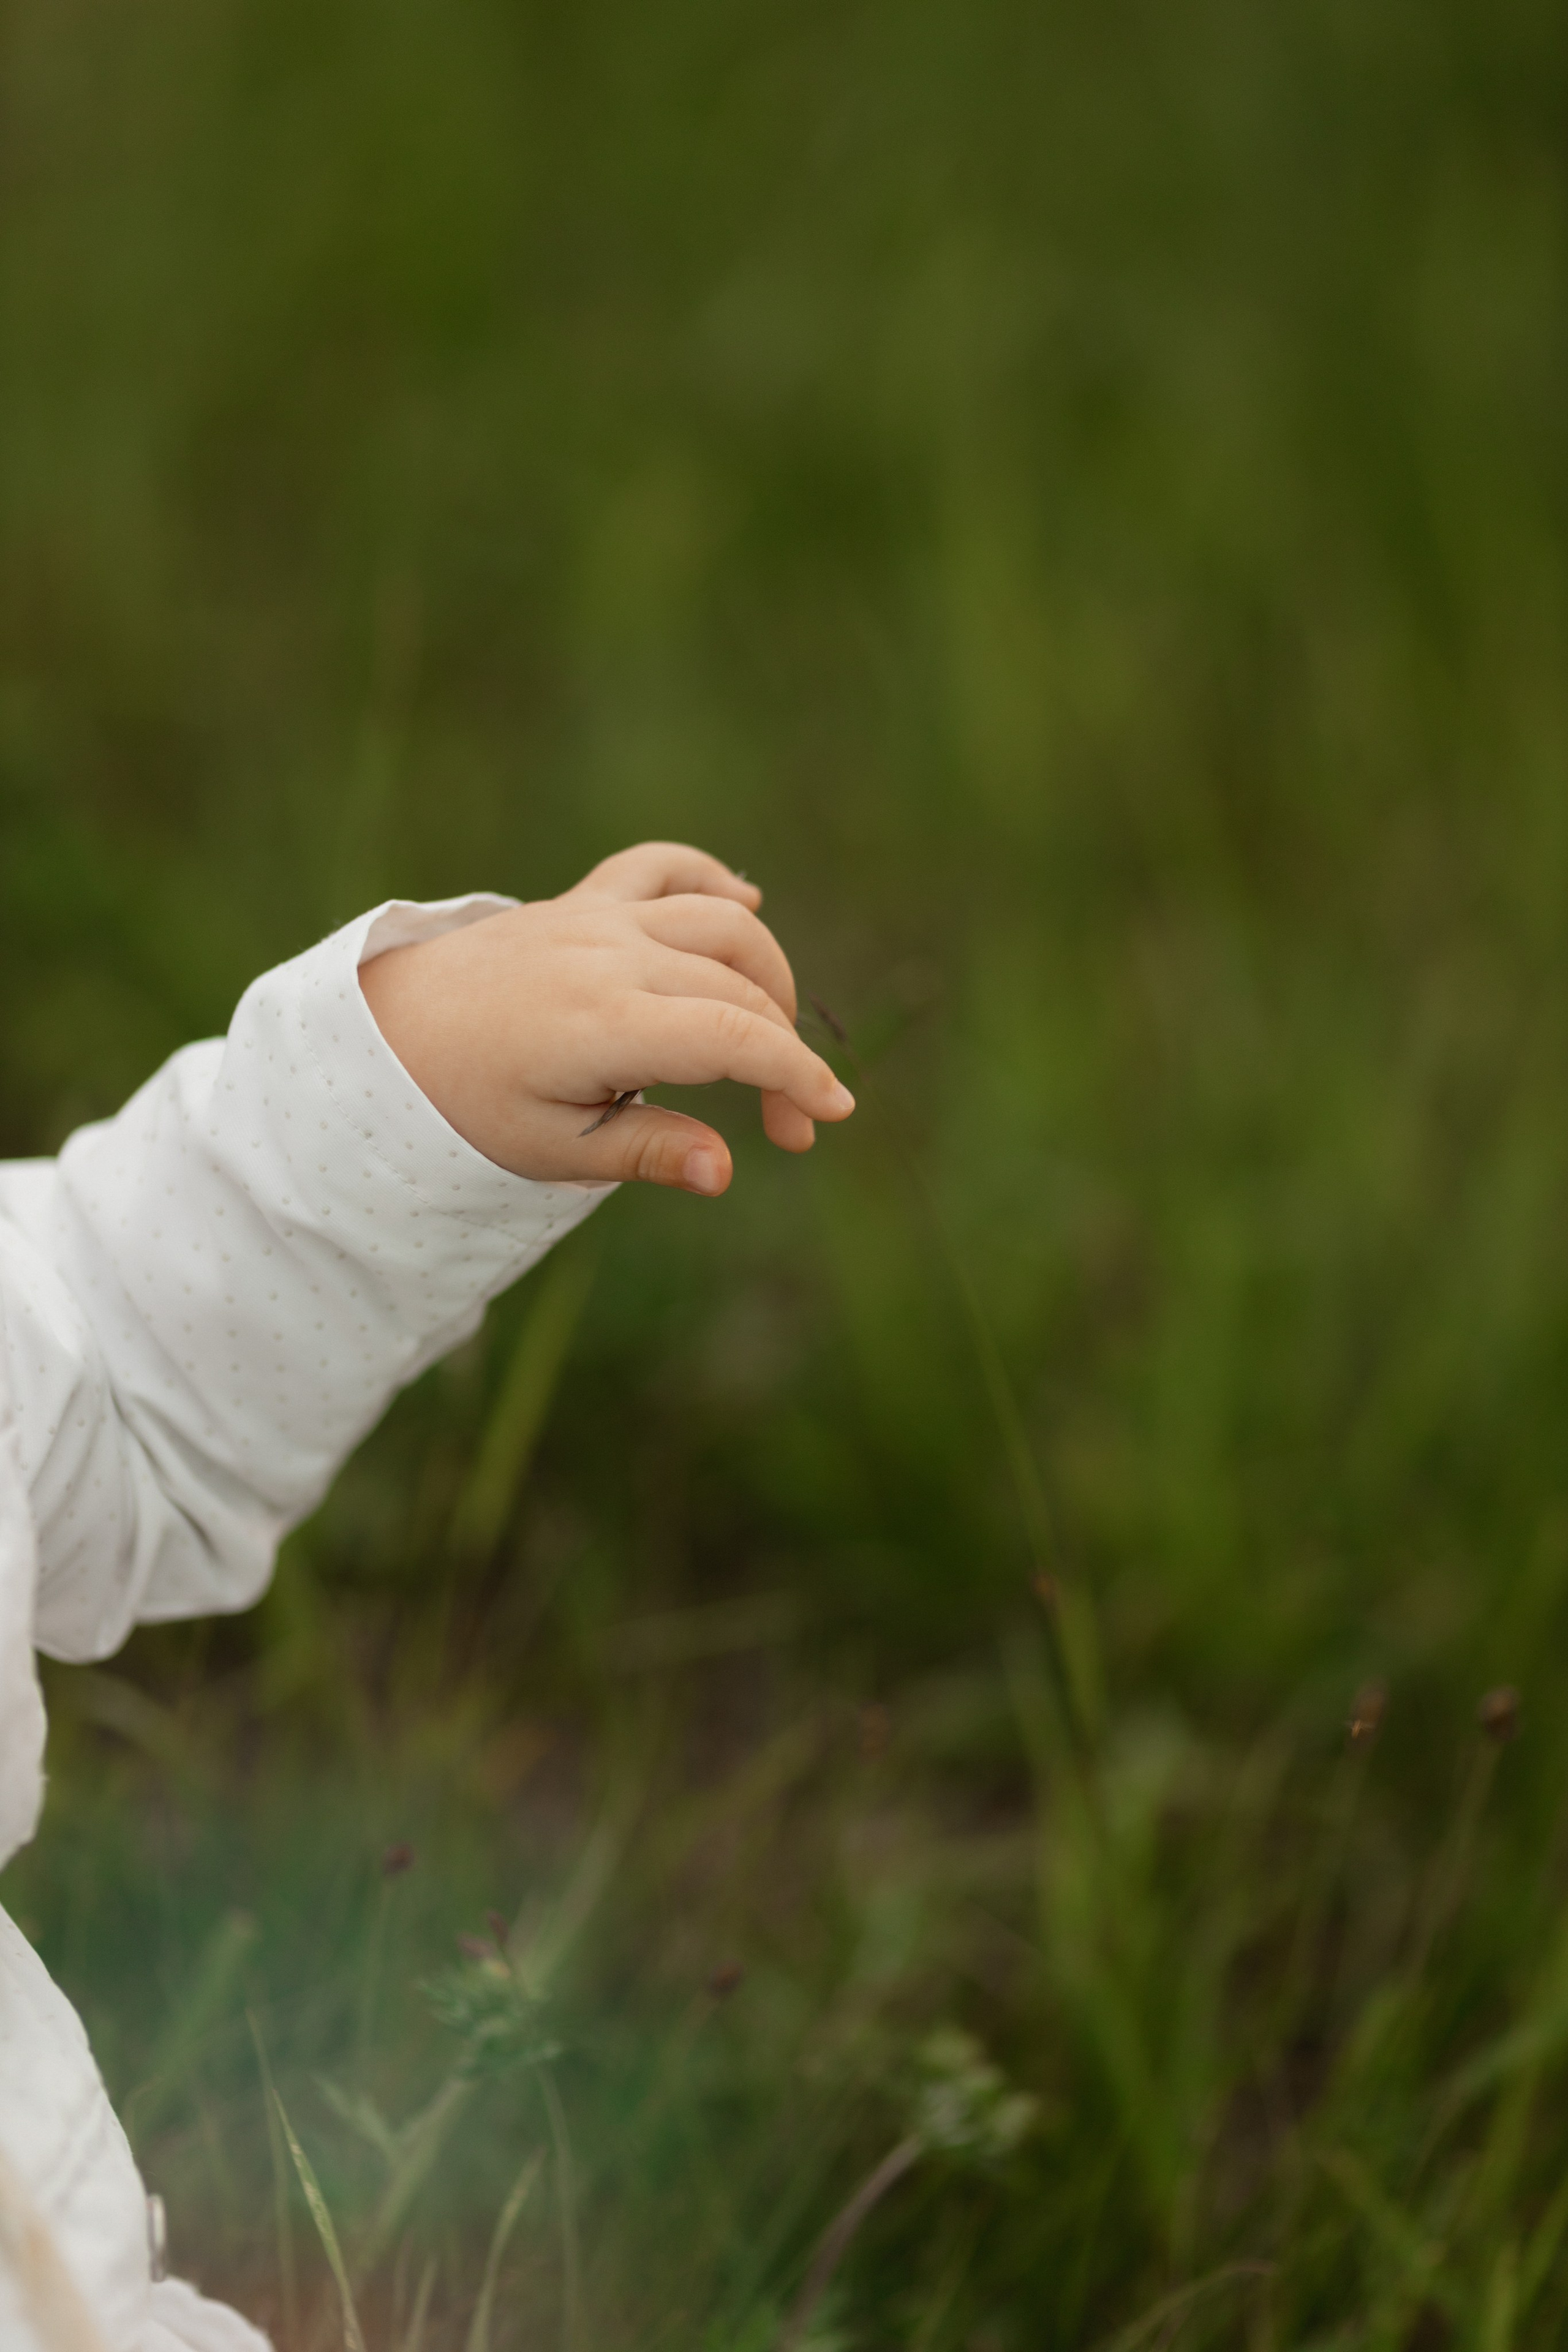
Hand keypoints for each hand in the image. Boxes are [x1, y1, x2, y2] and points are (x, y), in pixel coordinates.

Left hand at [358, 841, 854, 1193]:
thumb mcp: (552, 1149)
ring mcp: (597, 919)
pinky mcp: (583, 900)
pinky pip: (661, 867)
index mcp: (604, 1023)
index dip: (797, 1075)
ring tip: (773, 1038)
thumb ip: (643, 1152)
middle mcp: (609, 956)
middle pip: (740, 988)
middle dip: (785, 1056)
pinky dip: (711, 880)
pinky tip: (746, 902)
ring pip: (720, 925)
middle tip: (788, 1129)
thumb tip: (721, 1171)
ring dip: (769, 976)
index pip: (735, 1038)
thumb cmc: (469, 1103)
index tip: (830, 1116)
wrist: (388, 1036)